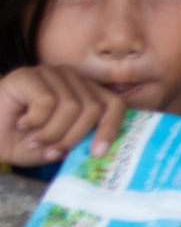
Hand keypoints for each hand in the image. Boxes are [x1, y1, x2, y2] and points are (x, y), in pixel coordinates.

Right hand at [0, 64, 125, 166]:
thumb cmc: (21, 142)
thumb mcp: (57, 146)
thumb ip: (80, 141)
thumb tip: (102, 147)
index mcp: (84, 92)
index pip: (113, 103)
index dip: (110, 127)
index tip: (98, 152)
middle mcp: (72, 78)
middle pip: (92, 108)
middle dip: (72, 138)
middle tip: (50, 152)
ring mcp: (50, 73)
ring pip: (71, 107)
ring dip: (51, 133)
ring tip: (34, 141)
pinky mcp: (28, 76)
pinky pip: (47, 102)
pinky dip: (35, 122)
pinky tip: (21, 124)